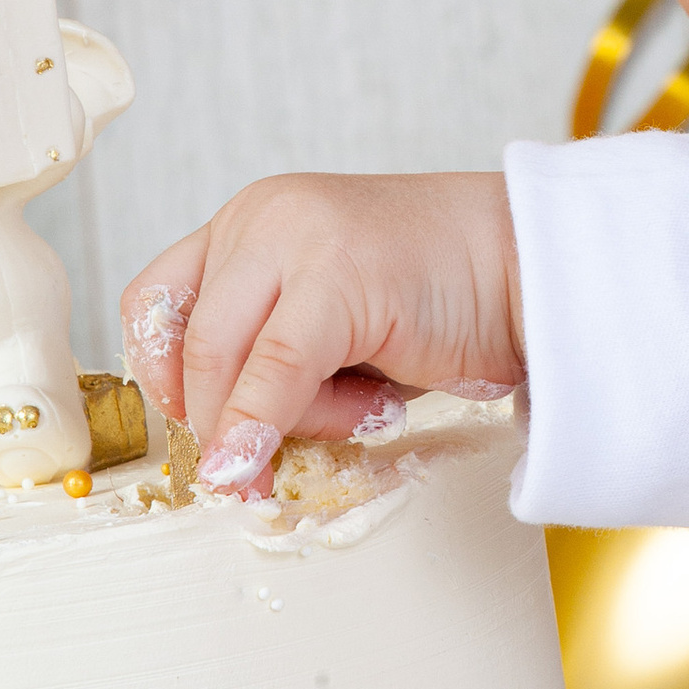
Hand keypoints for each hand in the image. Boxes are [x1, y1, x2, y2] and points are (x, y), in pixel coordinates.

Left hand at [120, 169, 522, 495]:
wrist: (531, 267)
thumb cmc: (438, 305)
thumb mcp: (326, 329)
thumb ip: (264, 363)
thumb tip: (215, 448)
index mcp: (252, 220)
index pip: (156, 303)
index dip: (165, 379)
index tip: (202, 430)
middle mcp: (263, 215)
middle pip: (185, 339)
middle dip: (210, 421)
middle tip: (241, 473)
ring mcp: (296, 235)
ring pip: (220, 359)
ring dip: (262, 423)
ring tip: (361, 405)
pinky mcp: (336, 273)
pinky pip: (270, 371)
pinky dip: (256, 426)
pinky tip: (256, 463)